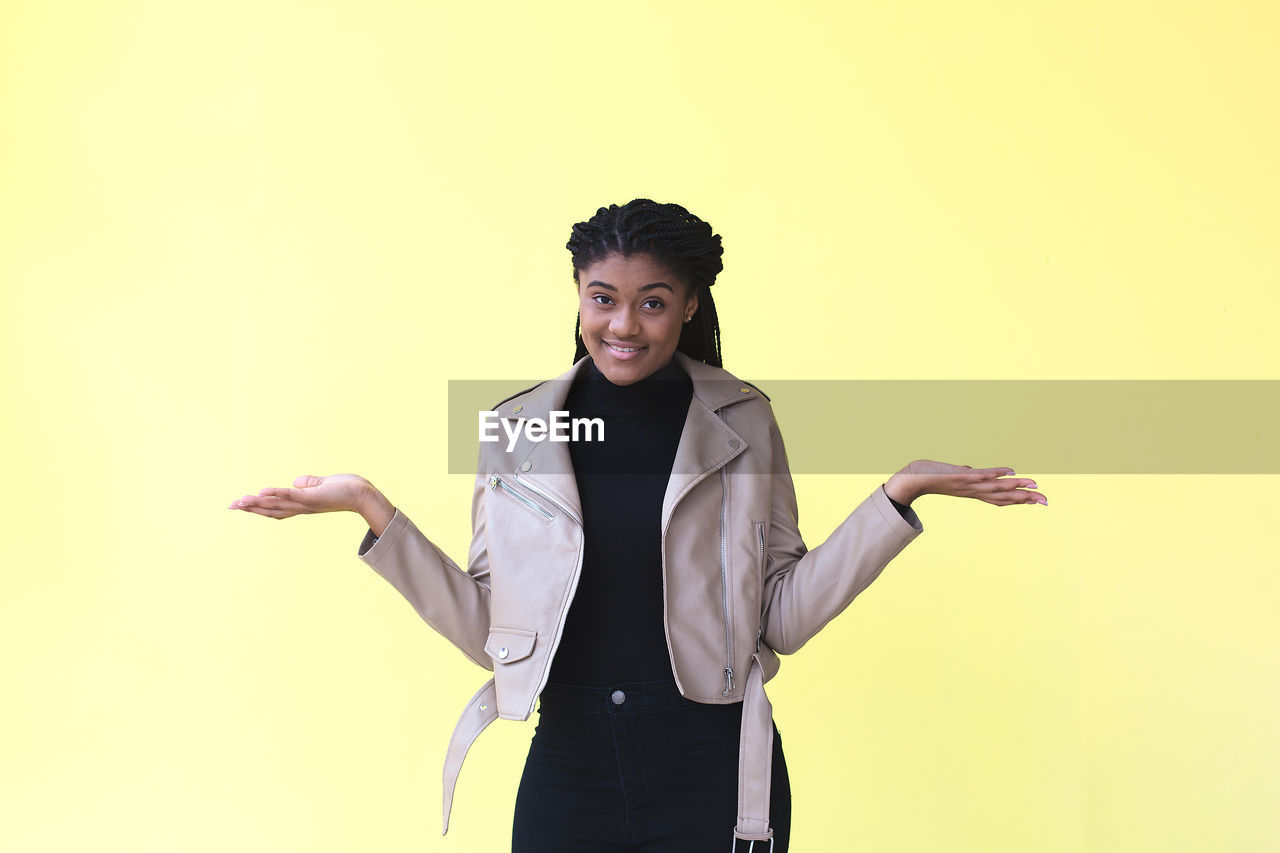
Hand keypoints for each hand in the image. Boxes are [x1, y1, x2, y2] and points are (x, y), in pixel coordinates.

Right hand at [228, 473, 373, 518]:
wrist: (364, 495)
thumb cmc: (346, 489)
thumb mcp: (323, 485)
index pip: (276, 508)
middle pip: (271, 510)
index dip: (258, 507)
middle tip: (230, 506)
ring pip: (277, 505)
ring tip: (239, 502)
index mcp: (302, 505)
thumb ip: (309, 484)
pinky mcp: (313, 498)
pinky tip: (261, 493)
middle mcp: (302, 508)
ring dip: (257, 503)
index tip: (240, 505)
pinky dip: (276, 494)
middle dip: (250, 508)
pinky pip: (291, 496)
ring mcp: (306, 504)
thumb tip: (296, 482)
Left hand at [885, 460, 1046, 506]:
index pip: (1001, 499)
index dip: (1020, 501)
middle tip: (1047, 501)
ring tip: (1034, 485)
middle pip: (1005, 497)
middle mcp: (974, 492)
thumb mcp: (954, 477)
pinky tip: (1010, 470)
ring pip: (997, 487)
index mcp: (974, 493)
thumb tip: (974, 471)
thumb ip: (967, 475)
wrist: (911, 481)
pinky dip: (996, 473)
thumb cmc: (932, 478)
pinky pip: (982, 475)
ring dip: (1016, 485)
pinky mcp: (961, 477)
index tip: (1039, 501)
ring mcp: (969, 485)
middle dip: (1026, 499)